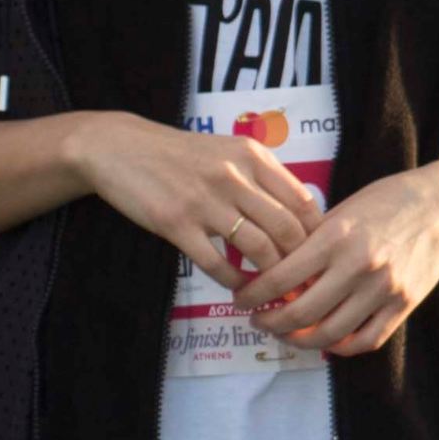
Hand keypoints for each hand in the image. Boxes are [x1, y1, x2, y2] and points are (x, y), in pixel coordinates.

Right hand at [71, 111, 327, 283]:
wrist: (120, 148)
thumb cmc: (180, 154)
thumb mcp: (228, 152)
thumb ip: (262, 178)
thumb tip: (300, 218)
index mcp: (253, 157)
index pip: (302, 202)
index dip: (316, 235)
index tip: (318, 257)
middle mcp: (234, 176)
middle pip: (287, 229)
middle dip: (299, 263)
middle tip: (300, 284)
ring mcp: (205, 201)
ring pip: (258, 249)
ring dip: (270, 278)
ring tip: (272, 292)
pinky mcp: (176, 224)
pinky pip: (217, 264)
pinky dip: (234, 282)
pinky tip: (238, 289)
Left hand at [247, 162, 438, 357]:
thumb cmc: (387, 200)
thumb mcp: (343, 209)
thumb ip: (312, 241)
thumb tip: (276, 272)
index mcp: (336, 236)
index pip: (281, 278)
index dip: (254, 296)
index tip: (242, 300)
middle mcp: (358, 265)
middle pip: (301, 314)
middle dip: (271, 323)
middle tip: (258, 320)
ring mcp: (383, 288)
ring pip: (331, 334)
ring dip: (300, 341)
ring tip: (287, 334)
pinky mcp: (404, 304)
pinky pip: (366, 340)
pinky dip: (341, 347)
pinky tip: (326, 340)